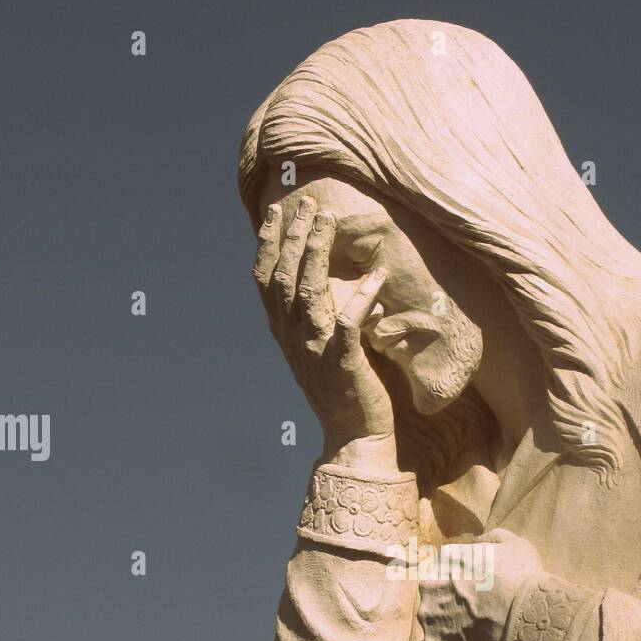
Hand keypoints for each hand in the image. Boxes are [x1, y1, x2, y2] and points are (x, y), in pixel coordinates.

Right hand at [253, 197, 397, 475]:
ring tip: (328, 219)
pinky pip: (349, 323)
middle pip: (284, 276)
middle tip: (307, 201)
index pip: (266, 280)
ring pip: (308, 291)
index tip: (277, 212)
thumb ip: (320, 321)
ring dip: (316, 251)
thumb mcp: (321, 351)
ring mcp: (316, 351)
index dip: (269, 243)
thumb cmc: (344, 393)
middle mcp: (293, 339)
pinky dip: (361, 297)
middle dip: (293, 234)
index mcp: (285, 333)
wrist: (354, 439)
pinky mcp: (343, 364)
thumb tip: (336, 289)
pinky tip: (374, 275)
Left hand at [417, 529, 543, 640]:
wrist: (525, 618)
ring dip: (448, 627)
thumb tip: (477, 541)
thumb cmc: (522, 579)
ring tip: (474, 635)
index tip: (478, 592)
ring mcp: (430, 619)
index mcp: (446, 561)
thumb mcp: (513, 544)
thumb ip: (491, 538)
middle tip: (475, 615)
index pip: (448, 568)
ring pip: (435, 622)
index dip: (463, 581)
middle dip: (450, 603)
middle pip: (436, 595)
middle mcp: (429, 587)